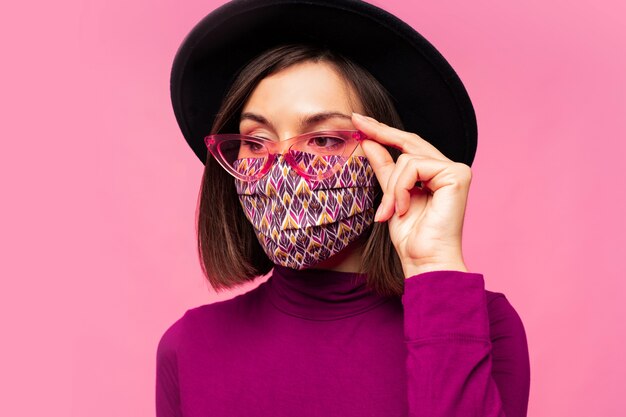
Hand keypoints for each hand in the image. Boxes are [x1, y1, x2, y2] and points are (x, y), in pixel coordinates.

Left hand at [351, 112, 471, 277]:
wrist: (425, 261)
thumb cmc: (412, 237)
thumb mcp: (391, 197)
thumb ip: (384, 170)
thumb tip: (369, 142)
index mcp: (437, 174)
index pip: (408, 145)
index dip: (384, 132)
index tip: (360, 121)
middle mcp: (450, 168)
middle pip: (409, 142)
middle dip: (380, 132)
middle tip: (357, 121)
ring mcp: (456, 170)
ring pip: (406, 158)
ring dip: (391, 188)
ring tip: (391, 212)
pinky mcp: (457, 175)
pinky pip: (413, 166)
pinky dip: (400, 189)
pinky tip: (403, 209)